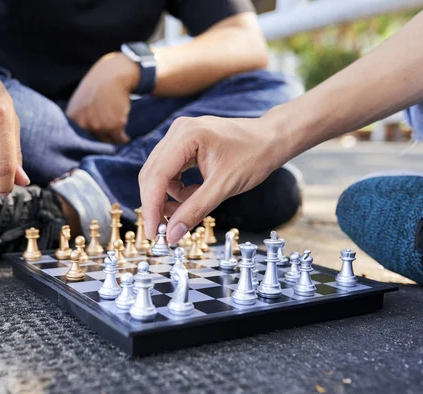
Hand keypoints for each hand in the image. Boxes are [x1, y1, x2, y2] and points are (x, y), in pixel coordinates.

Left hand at [66, 52, 138, 143]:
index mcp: (72, 116)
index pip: (79, 135)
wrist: (114, 74)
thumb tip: (85, 130)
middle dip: (102, 139)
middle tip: (110, 138)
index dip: (90, 136)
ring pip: (107, 141)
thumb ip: (81, 115)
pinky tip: (126, 138)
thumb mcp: (81, 98)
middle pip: (93, 140)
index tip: (97, 137)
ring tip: (118, 138)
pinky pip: (119, 139)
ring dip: (113, 140)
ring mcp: (98, 126)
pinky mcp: (113, 127)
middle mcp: (83, 124)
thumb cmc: (99, 83)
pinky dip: (124, 139)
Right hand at [139, 115, 286, 243]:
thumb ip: (194, 210)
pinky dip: (176, 187)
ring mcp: (180, 134)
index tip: (152, 232)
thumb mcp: (223, 188)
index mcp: (186, 136)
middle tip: (162, 230)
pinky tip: (193, 194)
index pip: (157, 176)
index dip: (151, 207)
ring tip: (187, 208)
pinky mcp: (184, 142)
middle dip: (156, 203)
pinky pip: (169, 169)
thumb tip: (172, 234)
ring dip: (167, 196)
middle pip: (152, 174)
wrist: (271, 139)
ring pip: (158, 173)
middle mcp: (178, 131)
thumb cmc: (254, 156)